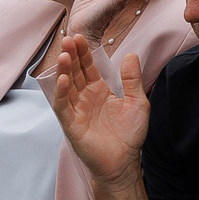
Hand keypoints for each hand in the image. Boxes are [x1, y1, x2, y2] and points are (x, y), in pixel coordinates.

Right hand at [49, 33, 148, 181]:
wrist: (124, 163)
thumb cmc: (130, 135)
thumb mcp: (137, 103)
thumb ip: (132, 80)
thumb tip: (131, 55)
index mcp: (99, 91)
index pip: (88, 67)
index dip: (84, 53)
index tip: (80, 37)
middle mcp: (85, 98)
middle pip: (75, 72)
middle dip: (72, 56)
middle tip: (69, 39)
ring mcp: (77, 110)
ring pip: (66, 86)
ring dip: (64, 71)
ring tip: (65, 55)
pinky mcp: (71, 124)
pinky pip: (63, 106)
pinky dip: (61, 93)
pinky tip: (63, 80)